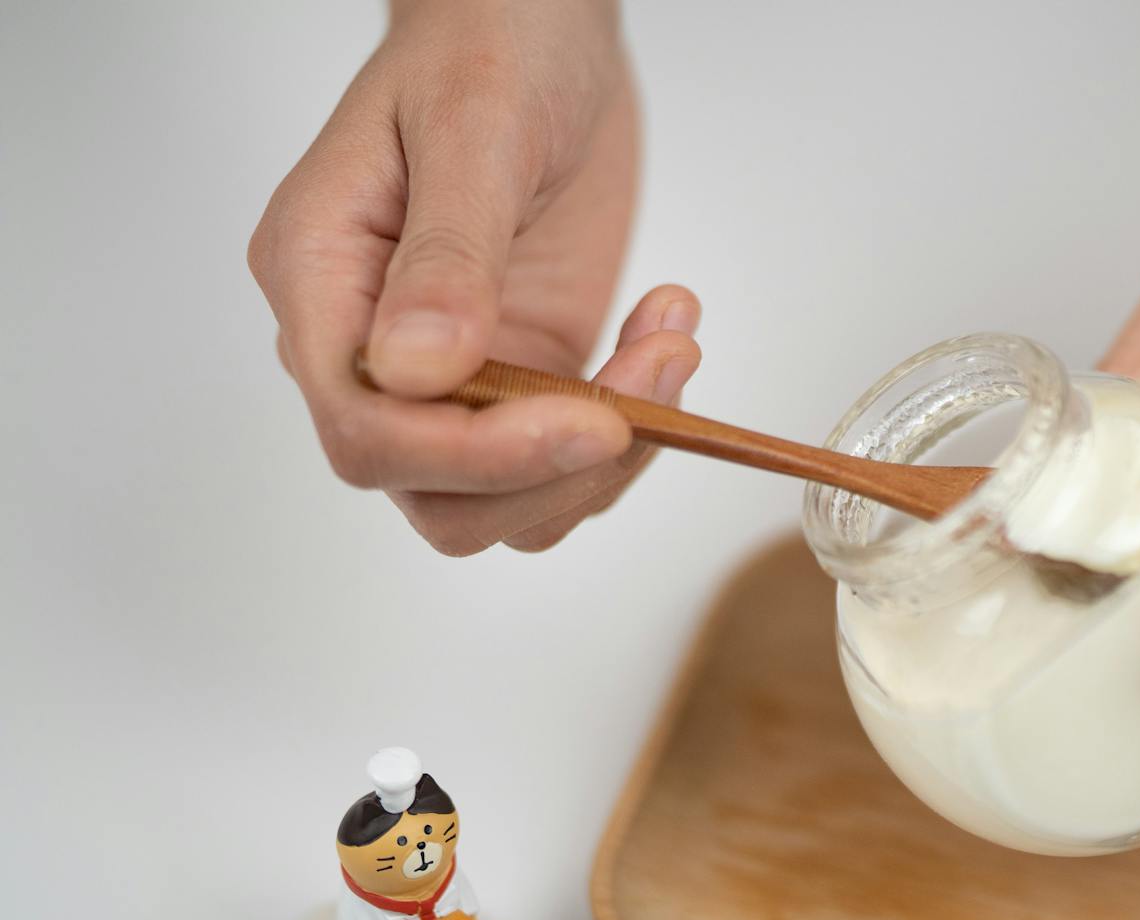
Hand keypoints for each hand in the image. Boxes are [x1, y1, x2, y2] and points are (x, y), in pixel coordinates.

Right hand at [248, 0, 698, 554]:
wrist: (536, 31)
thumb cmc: (487, 49)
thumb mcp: (474, 132)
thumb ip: (448, 255)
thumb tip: (418, 371)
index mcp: (320, 284)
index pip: (367, 432)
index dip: (476, 456)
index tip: (589, 422)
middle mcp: (370, 350)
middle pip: (438, 497)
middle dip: (556, 469)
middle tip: (652, 378)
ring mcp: (451, 376)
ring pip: (510, 504)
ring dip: (610, 456)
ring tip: (670, 341)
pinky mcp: (523, 378)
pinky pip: (567, 463)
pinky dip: (636, 427)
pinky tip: (663, 333)